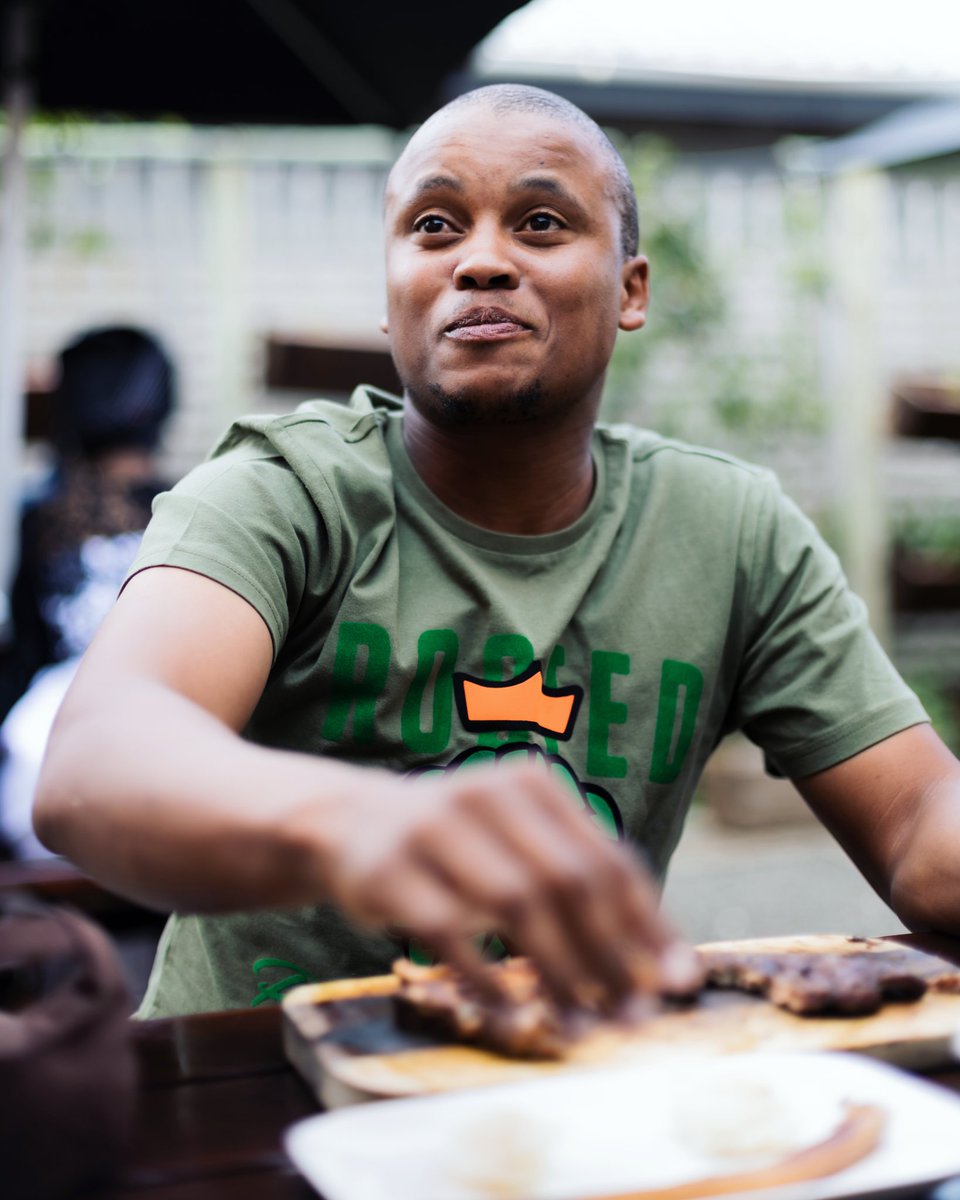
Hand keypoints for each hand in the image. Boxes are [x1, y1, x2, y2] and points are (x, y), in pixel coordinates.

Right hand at [318, 759, 701, 1013]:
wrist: (351, 822)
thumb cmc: (457, 844)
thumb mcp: (517, 839)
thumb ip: (579, 880)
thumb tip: (661, 962)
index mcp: (532, 784)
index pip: (607, 857)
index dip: (649, 923)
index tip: (678, 980)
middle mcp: (487, 794)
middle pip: (568, 881)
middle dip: (610, 955)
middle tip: (634, 1017)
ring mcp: (434, 827)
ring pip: (515, 903)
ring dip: (557, 972)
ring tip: (581, 1025)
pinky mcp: (390, 869)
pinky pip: (448, 931)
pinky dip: (485, 978)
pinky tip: (511, 1016)